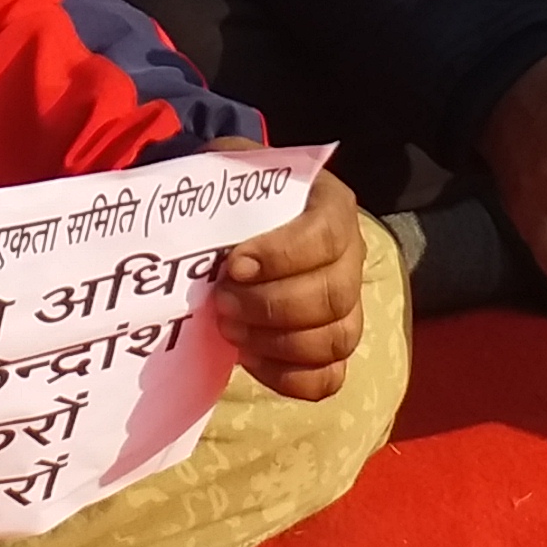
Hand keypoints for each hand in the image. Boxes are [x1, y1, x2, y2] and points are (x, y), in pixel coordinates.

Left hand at [212, 159, 367, 399]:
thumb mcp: (229, 168)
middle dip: (271, 306)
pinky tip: (250, 359)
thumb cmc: (234, 195)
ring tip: (230, 330)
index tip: (234, 266)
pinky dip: (288, 378)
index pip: (327, 235)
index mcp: (331, 205)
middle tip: (223, 303)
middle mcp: (351, 256)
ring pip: (338, 339)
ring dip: (278, 344)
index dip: (283, 256)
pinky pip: (329, 377)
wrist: (238, 223)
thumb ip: (222, 177)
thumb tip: (195, 208)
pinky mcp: (332, 346)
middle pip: (334, 294)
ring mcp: (348, 304)